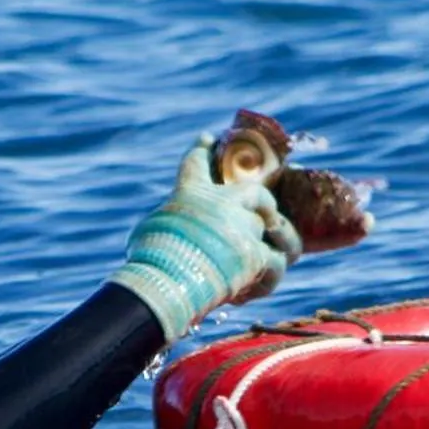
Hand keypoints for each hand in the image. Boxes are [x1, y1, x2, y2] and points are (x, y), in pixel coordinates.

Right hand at [108, 135, 303, 341]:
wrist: (167, 281)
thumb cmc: (150, 260)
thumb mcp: (148, 232)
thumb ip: (168, 225)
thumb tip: (167, 236)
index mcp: (190, 193)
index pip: (196, 162)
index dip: (203, 148)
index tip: (208, 138)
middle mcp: (223, 203)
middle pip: (254, 192)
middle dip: (264, 202)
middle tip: (267, 214)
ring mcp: (243, 226)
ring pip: (277, 228)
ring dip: (280, 241)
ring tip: (280, 252)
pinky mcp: (256, 255)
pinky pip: (274, 263)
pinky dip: (267, 280)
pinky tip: (253, 290)